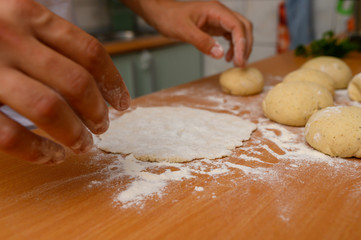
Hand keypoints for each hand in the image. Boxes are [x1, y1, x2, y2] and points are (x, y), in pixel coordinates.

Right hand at [0, 0, 129, 163]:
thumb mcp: (12, 15)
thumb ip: (46, 36)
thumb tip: (93, 75)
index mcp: (26, 13)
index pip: (89, 52)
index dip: (114, 82)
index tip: (123, 102)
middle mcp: (8, 37)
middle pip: (76, 84)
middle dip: (98, 111)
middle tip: (104, 126)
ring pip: (49, 110)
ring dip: (75, 134)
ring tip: (84, 145)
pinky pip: (11, 135)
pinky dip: (38, 151)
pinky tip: (52, 156)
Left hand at [123, 0, 252, 66]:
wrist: (161, 14)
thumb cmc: (169, 18)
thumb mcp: (184, 31)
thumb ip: (202, 42)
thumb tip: (220, 54)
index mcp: (215, 10)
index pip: (237, 26)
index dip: (242, 44)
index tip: (239, 60)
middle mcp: (219, 13)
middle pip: (243, 26)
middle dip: (246, 45)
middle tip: (242, 63)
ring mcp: (218, 19)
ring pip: (239, 31)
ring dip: (241, 46)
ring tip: (236, 62)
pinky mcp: (214, 26)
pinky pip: (230, 35)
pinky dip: (233, 46)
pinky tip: (227, 56)